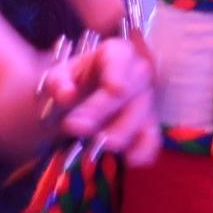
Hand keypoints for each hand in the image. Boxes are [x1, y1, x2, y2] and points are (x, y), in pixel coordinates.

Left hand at [42, 37, 159, 164]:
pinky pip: (153, 138)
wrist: (81, 102)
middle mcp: (137, 73)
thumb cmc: (74, 83)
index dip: (119, 73)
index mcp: (115, 53)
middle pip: (131, 90)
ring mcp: (146, 100)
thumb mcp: (59, 77)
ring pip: (143, 115)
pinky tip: (130, 159)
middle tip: (75, 126)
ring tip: (99, 144)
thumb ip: (59, 83)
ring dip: (122, 132)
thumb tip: (67, 96)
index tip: (114, 90)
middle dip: (104, 110)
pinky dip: (144, 150)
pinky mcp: (148, 125)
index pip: (121, 57)